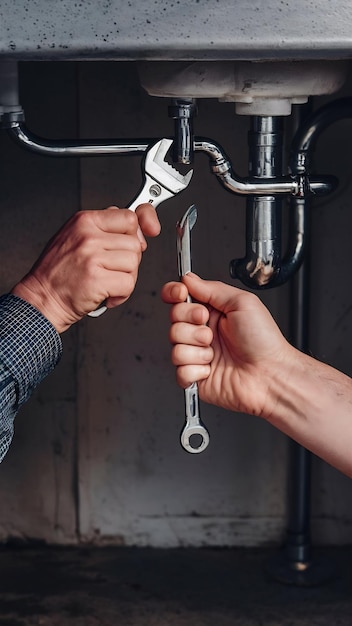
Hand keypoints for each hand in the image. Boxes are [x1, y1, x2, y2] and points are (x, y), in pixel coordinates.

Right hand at [12, 204, 160, 332]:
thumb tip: (137, 222)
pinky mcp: (97, 280)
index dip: (140, 229)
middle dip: (129, 261)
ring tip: (106, 283)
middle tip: (111, 270)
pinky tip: (106, 295)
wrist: (41, 299)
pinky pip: (128, 284)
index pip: (129, 217)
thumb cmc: (58, 273)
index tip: (146, 234)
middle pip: (135, 243)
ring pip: (133, 264)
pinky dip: (121, 295)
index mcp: (84, 221)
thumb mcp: (75, 237)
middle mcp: (88, 236)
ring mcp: (92, 257)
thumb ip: (104, 227)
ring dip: (125, 279)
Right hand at [161, 273, 295, 417]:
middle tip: (208, 325)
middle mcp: (202, 331)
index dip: (174, 293)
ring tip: (214, 351)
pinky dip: (195, 369)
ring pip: (174, 344)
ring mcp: (198, 354)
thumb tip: (189, 279)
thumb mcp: (242, 302)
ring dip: (195, 347)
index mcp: (213, 311)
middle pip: (174, 318)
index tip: (180, 294)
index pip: (180, 297)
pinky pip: (179, 370)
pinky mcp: (195, 376)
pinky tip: (211, 368)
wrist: (270, 375)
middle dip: (190, 320)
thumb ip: (212, 288)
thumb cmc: (264, 341)